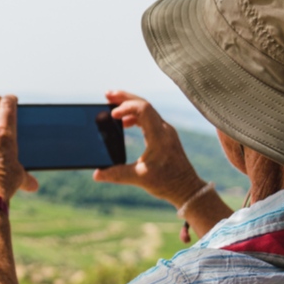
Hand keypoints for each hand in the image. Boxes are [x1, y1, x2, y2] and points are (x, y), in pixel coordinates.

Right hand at [93, 91, 207, 208]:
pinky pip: (149, 118)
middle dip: (125, 98)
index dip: (126, 107)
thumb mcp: (139, 179)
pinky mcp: (165, 135)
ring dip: (130, 106)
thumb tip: (97, 174)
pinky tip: (124, 123)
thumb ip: (116, 174)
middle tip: (107, 95)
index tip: (112, 115)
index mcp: (159, 137)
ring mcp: (166, 131)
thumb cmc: (168, 183)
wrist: (187, 189)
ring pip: (147, 110)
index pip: (144, 110)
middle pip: (144, 104)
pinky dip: (135, 116)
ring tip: (112, 108)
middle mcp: (164, 130)